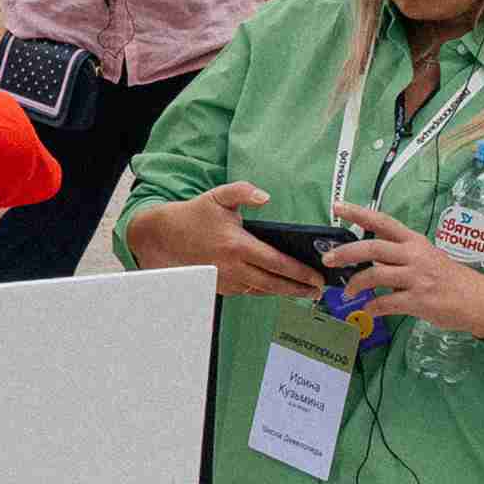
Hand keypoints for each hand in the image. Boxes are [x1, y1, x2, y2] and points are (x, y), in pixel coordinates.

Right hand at [131, 180, 328, 298]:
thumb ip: (243, 191)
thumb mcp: (218, 196)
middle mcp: (233, 267)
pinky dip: (265, 290)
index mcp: (237, 245)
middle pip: (274, 284)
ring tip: (304, 291)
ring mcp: (226, 280)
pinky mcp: (221, 287)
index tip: (316, 277)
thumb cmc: (195, 215)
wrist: (165, 238)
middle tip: (318, 290)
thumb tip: (265, 197)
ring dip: (284, 293)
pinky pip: (248, 291)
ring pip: (262, 291)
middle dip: (299, 289)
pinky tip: (277, 287)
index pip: (276, 263)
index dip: (300, 272)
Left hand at [331, 202, 483, 335]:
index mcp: (414, 241)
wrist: (478, 299)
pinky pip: (386, 303)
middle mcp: (414, 255)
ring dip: (356, 284)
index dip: (358, 213)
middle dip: (346, 253)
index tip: (337, 206)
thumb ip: (400, 256)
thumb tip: (371, 260)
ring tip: (347, 292)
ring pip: (375, 275)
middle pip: (372, 249)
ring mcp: (417, 278)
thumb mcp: (426, 257)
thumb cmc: (449, 278)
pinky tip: (369, 309)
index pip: (383, 222)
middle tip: (328, 260)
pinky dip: (373, 306)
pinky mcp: (419, 300)